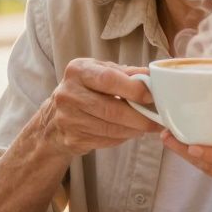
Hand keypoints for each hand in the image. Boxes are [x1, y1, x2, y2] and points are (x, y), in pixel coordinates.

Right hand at [38, 59, 160, 157]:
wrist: (54, 119)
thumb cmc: (84, 90)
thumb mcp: (98, 72)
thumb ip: (124, 73)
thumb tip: (151, 75)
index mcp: (77, 71)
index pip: (108, 79)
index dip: (133, 89)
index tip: (151, 96)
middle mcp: (68, 94)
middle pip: (111, 109)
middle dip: (139, 117)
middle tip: (157, 119)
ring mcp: (68, 119)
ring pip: (111, 128)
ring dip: (134, 129)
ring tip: (146, 126)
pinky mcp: (72, 139)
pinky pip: (105, 140)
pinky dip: (122, 137)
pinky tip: (129, 132)